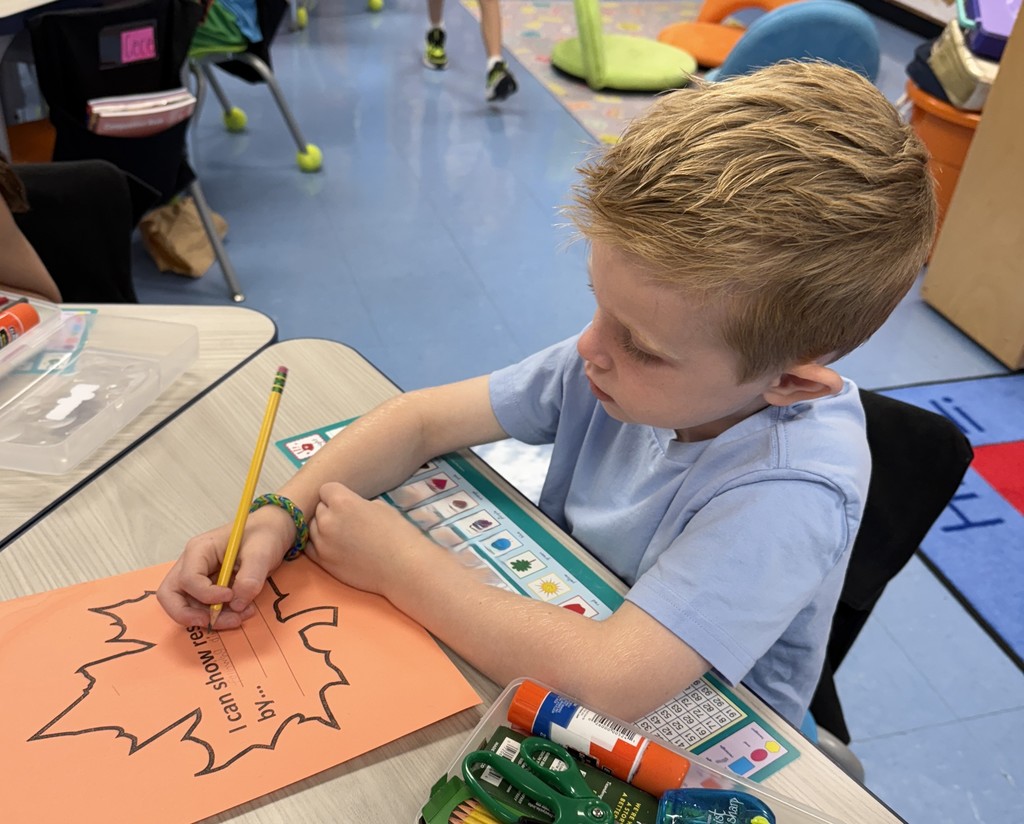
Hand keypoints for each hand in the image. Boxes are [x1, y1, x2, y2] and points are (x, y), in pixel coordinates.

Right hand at [156, 506, 295, 628]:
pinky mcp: (209, 589)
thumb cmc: (263, 535)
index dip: (206, 594)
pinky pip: (204, 609)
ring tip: (240, 616)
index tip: (230, 596)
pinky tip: (241, 612)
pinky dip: (220, 616)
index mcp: (199, 550)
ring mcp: (198, 578)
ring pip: (188, 607)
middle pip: (170, 596)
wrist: (272, 533)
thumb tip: (236, 604)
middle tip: (212, 621)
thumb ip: (250, 577)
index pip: (188, 579)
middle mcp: (192, 565)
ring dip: (211, 618)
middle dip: (188, 614)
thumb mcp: (262, 553)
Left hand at [306, 482, 428, 596]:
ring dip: (322, 527)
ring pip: (312, 527)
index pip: (326, 489)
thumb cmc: (397, 533)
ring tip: (341, 534)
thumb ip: (356, 503)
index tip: (346, 502)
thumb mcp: (379, 506)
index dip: (337, 495)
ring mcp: (322, 543)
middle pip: (318, 508)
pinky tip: (333, 546)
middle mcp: (327, 521)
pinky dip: (318, 544)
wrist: (402, 567)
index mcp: (342, 502)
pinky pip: (309, 547)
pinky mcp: (323, 562)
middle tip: (347, 520)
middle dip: (329, 511)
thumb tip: (347, 508)